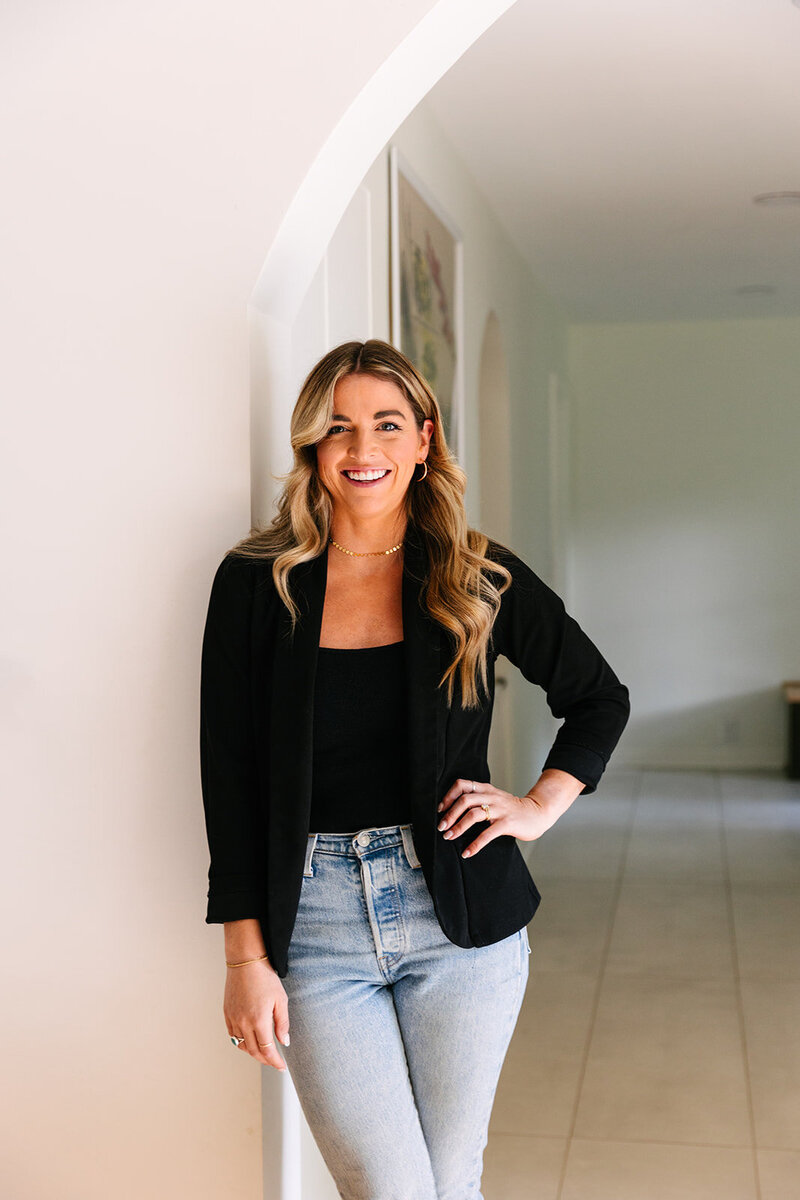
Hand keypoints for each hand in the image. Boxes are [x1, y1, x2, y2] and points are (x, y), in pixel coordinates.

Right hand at [224, 960, 289, 1072]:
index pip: (267, 1050)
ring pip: (242, 1045)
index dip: (275, 1061)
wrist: (246, 961)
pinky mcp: (227, 1013)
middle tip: (274, 1062)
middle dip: (265, 1060)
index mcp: (258, 1020)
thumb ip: (282, 1023)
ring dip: (253, 1052)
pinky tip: (250, 1040)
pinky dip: (241, 1042)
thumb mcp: (280, 999)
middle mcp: (243, 1022)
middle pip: (253, 1051)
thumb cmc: (265, 977)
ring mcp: (233, 1018)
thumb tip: (284, 1041)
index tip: (281, 1066)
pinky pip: (233, 1035)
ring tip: (263, 1052)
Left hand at [436, 779, 560, 858]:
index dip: (448, 796)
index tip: (440, 810)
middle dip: (450, 814)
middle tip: (441, 827)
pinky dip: (475, 844)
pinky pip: (487, 834)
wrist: (538, 813)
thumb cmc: (512, 808)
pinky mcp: (507, 823)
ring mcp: (500, 809)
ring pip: (473, 814)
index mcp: (486, 789)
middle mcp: (491, 796)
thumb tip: (455, 811)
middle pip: (464, 800)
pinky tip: (467, 852)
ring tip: (449, 837)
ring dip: (458, 827)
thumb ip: (479, 800)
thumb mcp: (494, 798)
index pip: (462, 785)